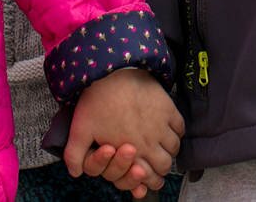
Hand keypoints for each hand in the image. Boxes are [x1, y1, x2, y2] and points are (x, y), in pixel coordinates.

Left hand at [64, 68, 183, 195]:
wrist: (112, 72)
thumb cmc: (96, 102)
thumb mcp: (80, 130)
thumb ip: (75, 155)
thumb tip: (75, 172)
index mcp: (131, 152)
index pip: (149, 177)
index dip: (149, 182)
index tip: (147, 178)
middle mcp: (150, 142)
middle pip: (165, 165)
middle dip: (160, 168)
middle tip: (155, 164)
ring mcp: (161, 124)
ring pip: (174, 148)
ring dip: (168, 151)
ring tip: (160, 147)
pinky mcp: (168, 108)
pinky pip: (180, 127)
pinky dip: (176, 132)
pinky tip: (168, 129)